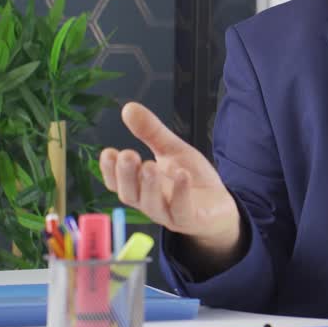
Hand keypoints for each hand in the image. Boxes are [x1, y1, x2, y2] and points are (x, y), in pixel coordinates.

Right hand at [100, 102, 241, 260]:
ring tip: (149, 165)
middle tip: (127, 155)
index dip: (109, 170)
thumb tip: (128, 107)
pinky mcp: (190, 219)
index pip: (117, 182)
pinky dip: (180, 193)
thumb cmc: (190, 178)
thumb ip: (151, 132)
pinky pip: (181, 210)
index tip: (108, 152)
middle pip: (129, 194)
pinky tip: (181, 174)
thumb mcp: (172, 150)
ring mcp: (169, 213)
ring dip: (149, 185)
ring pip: (151, 205)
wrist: (219, 206)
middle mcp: (149, 202)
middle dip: (126, 175)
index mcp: (140, 187)